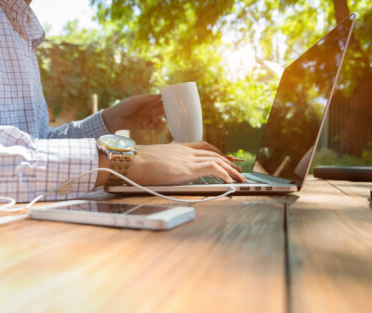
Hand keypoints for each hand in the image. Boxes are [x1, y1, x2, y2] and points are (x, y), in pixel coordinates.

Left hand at [101, 94, 164, 132]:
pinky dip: (156, 126)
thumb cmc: (124, 106)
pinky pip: (154, 126)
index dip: (165, 101)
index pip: (159, 101)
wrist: (115, 118)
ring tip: (157, 119)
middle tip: (168, 112)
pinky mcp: (145, 126)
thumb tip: (160, 95)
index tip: (171, 102)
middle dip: (165, 111)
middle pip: (161, 110)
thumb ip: (148, 98)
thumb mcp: (136, 100)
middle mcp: (149, 110)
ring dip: (161, 119)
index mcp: (147, 102)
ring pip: (160, 119)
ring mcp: (147, 118)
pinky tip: (153, 124)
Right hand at [127, 141, 244, 184]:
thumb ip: (163, 161)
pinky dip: (224, 174)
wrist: (130, 161)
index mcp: (178, 147)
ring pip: (217, 160)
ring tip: (240, 177)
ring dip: (231, 169)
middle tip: (238, 168)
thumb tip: (162, 169)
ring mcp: (187, 158)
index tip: (224, 157)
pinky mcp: (187, 168)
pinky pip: (213, 168)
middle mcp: (185, 150)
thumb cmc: (136, 161)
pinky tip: (230, 180)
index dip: (216, 152)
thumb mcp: (153, 158)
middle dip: (228, 161)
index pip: (203, 146)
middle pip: (213, 153)